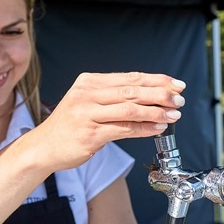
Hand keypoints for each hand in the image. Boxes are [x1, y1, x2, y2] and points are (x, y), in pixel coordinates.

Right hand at [33, 72, 185, 170]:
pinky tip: (158, 128)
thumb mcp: (88, 102)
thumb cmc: (69, 125)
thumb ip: (114, 97)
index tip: (175, 84)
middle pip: (132, 90)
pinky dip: (145, 129)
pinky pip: (124, 130)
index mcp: (89, 82)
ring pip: (130, 109)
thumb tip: (150, 95)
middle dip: (160, 94)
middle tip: (179, 98)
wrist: (43, 147)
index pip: (130, 77)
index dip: (156, 79)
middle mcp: (87, 95)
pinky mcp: (90, 134)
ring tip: (174, 114)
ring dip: (156, 112)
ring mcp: (87, 114)